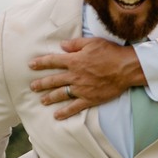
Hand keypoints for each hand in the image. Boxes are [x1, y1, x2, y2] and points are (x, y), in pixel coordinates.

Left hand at [30, 38, 146, 117]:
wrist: (126, 68)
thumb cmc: (111, 52)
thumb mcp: (92, 42)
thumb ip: (75, 44)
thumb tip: (62, 45)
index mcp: (74, 60)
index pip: (53, 61)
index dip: (41, 63)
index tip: (31, 65)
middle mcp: (74, 75)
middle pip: (53, 80)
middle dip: (41, 83)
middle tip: (32, 87)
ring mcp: (81, 88)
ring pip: (60, 94)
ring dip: (49, 98)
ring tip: (42, 101)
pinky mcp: (89, 98)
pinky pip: (74, 107)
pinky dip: (65, 112)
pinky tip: (57, 116)